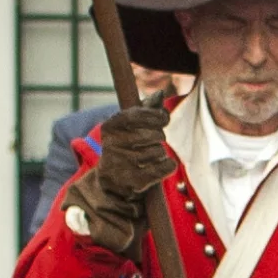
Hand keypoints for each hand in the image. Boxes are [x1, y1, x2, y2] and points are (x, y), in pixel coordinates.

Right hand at [64, 103, 175, 241]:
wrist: (113, 183)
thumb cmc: (127, 148)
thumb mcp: (130, 127)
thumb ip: (145, 110)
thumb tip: (160, 94)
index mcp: (110, 127)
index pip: (138, 115)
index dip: (156, 116)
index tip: (163, 119)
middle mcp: (113, 145)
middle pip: (154, 134)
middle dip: (159, 137)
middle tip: (151, 142)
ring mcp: (123, 164)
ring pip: (159, 151)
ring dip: (160, 154)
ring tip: (148, 157)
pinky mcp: (134, 182)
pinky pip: (165, 167)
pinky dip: (167, 166)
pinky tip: (158, 167)